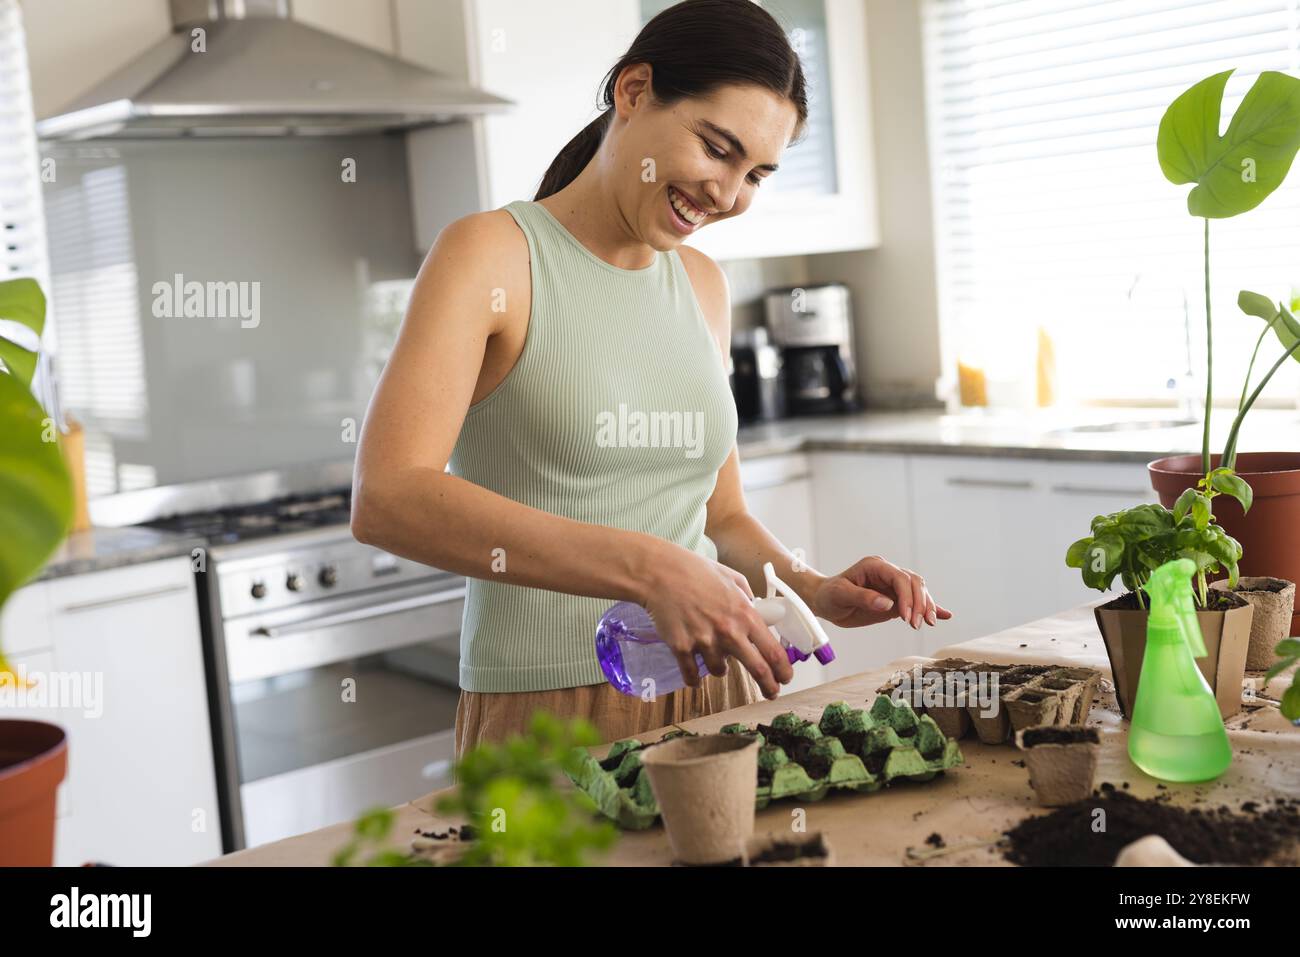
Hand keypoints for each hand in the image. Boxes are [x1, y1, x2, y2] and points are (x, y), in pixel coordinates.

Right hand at [641, 545, 793, 698]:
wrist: (660, 573)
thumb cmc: (695, 571)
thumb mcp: (731, 577)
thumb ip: (748, 597)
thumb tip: (758, 612)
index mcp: (744, 614)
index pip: (773, 650)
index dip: (783, 670)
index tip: (785, 678)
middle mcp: (728, 631)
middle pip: (757, 669)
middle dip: (769, 686)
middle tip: (771, 693)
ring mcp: (704, 642)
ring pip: (720, 672)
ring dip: (719, 667)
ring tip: (711, 652)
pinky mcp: (681, 648)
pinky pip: (692, 675)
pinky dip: (693, 677)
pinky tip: (693, 672)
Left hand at [810, 556, 952, 629]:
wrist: (825, 601)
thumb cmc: (829, 595)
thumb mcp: (840, 595)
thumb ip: (863, 598)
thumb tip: (887, 603)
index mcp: (875, 566)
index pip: (900, 578)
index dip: (907, 597)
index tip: (906, 618)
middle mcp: (888, 572)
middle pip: (915, 583)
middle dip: (920, 603)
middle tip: (917, 624)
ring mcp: (893, 585)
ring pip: (919, 591)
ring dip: (926, 607)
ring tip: (928, 624)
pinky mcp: (895, 599)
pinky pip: (916, 601)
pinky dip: (930, 607)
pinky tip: (945, 615)